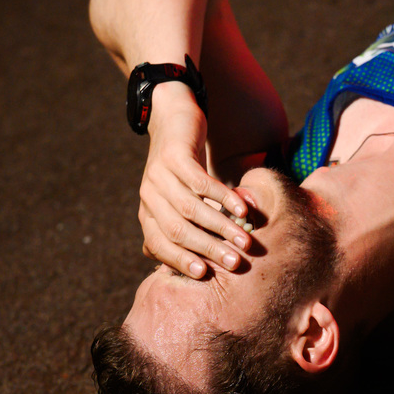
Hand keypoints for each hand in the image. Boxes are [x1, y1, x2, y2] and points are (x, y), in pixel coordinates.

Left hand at [137, 83, 251, 277]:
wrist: (172, 118)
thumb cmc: (182, 167)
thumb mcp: (177, 198)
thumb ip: (182, 227)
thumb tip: (192, 265)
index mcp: (147, 213)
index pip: (160, 245)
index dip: (181, 261)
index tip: (207, 275)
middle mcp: (149, 196)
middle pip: (177, 230)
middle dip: (208, 249)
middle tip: (235, 263)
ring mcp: (159, 175)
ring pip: (191, 209)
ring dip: (220, 227)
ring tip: (245, 240)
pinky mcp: (175, 156)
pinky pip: (201, 183)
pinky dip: (223, 198)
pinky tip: (243, 208)